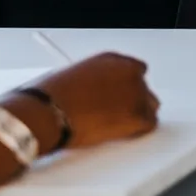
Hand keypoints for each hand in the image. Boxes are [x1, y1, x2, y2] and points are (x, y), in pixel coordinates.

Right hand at [31, 53, 158, 148]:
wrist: (46, 113)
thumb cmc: (49, 98)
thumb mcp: (73, 78)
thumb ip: (94, 81)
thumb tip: (94, 94)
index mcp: (112, 60)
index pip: (133, 70)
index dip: (125, 87)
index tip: (119, 97)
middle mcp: (128, 72)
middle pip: (142, 88)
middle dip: (131, 102)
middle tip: (114, 115)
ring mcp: (136, 92)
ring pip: (149, 105)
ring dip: (137, 115)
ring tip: (116, 127)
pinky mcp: (137, 115)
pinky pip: (149, 125)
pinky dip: (138, 132)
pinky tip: (123, 135)